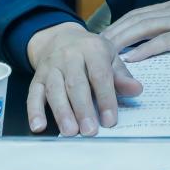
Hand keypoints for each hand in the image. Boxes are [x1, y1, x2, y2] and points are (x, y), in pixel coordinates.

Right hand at [25, 21, 142, 136]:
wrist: (61, 37)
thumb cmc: (91, 53)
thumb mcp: (110, 57)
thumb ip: (121, 76)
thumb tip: (136, 90)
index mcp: (92, 49)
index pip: (100, 75)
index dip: (106, 98)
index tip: (110, 120)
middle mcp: (69, 56)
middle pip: (76, 84)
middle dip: (83, 109)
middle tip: (90, 131)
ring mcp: (51, 67)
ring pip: (55, 90)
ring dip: (62, 112)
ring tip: (70, 132)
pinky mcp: (37, 77)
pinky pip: (33, 94)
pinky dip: (34, 111)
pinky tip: (38, 127)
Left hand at [101, 0, 169, 62]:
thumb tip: (163, 36)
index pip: (137, 14)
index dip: (117, 25)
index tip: (100, 38)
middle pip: (133, 20)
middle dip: (111, 33)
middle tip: (91, 48)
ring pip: (143, 28)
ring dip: (120, 40)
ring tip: (103, 53)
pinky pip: (164, 41)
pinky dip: (145, 49)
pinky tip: (132, 58)